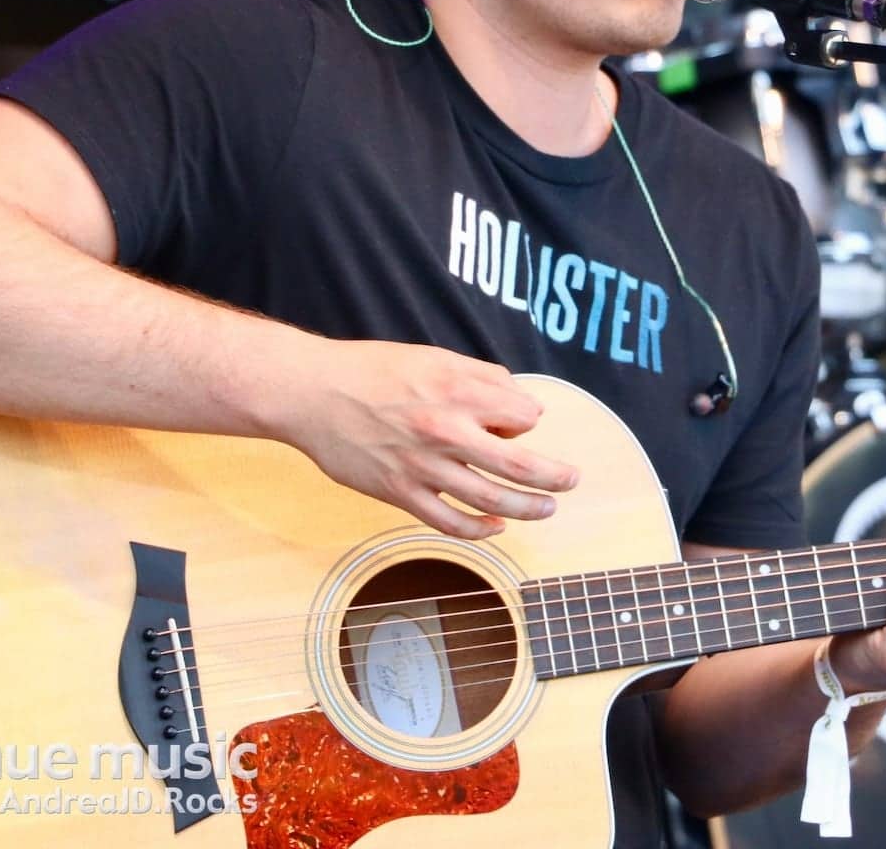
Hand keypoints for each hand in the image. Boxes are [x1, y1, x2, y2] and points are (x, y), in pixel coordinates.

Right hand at [284, 341, 578, 538]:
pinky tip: (495, 526)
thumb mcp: (434, 357)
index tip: (518, 424)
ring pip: (491, 500)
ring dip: (528, 508)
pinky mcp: (401, 493)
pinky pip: (450, 522)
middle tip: (572, 480)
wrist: (313, 393)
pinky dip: (480, 529)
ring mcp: (424, 466)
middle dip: (555, 477)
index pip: (524, 417)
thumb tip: (520, 404)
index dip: (528, 420)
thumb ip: (481, 378)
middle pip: (520, 466)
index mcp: (459, 392)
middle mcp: (447, 431)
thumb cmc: (373, 371)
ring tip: (546, 508)